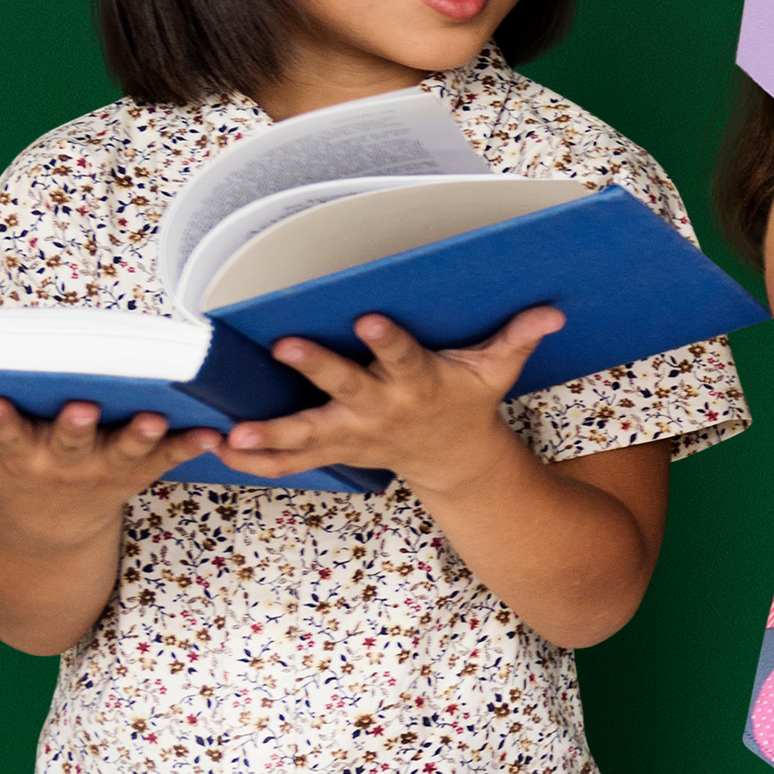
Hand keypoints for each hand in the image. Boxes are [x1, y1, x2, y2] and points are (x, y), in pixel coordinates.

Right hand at [0, 397, 214, 519]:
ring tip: (159, 417)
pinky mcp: (142, 469)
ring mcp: (105, 468)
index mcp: (16, 454)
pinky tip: (214, 433)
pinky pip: (171, 459)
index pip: (3, 435)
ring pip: (126, 451)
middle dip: (76, 427)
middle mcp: (62, 463)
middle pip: (70, 443)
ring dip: (143, 436)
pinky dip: (193, 446)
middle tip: (85, 408)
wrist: (53, 529)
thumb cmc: (4, 474)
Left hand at [209, 308, 563, 497]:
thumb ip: (517, 338)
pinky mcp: (333, 450)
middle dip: (316, 369)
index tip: (369, 317)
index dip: (387, 339)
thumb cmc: (467, 403)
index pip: (403, 357)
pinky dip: (255, 460)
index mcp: (418, 383)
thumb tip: (553, 310)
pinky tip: (220, 448)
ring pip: (306, 437)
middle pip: (345, 389)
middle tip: (285, 348)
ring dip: (269, 436)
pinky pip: (290, 463)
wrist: (453, 460)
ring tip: (232, 433)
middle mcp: (381, 409)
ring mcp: (353, 434)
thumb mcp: (496, 372)